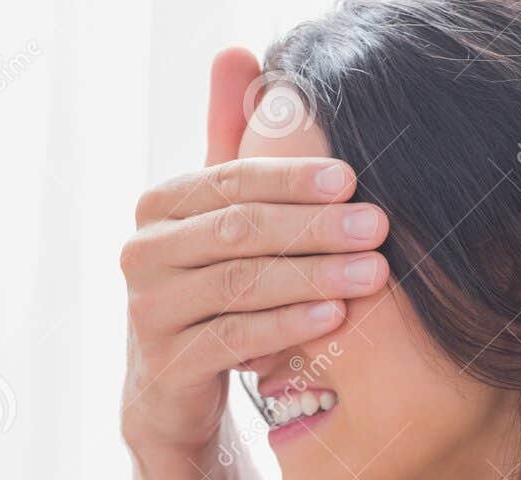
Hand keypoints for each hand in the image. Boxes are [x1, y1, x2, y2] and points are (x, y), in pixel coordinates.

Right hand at [119, 46, 389, 454]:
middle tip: (378, 226)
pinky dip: (287, 325)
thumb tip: (236, 50)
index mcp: (160, 207)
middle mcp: (143, 252)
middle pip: (240, 231)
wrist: (174, 388)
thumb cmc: (211, 289)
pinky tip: (333, 316)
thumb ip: (229, 140)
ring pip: (241, 284)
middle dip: (315, 227)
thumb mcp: (220, 216)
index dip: (292, 178)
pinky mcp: (167, 364)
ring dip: (313, 275)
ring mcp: (149, 311)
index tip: (352, 178)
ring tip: (372, 273)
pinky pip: (234, 338)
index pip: (231, 181)